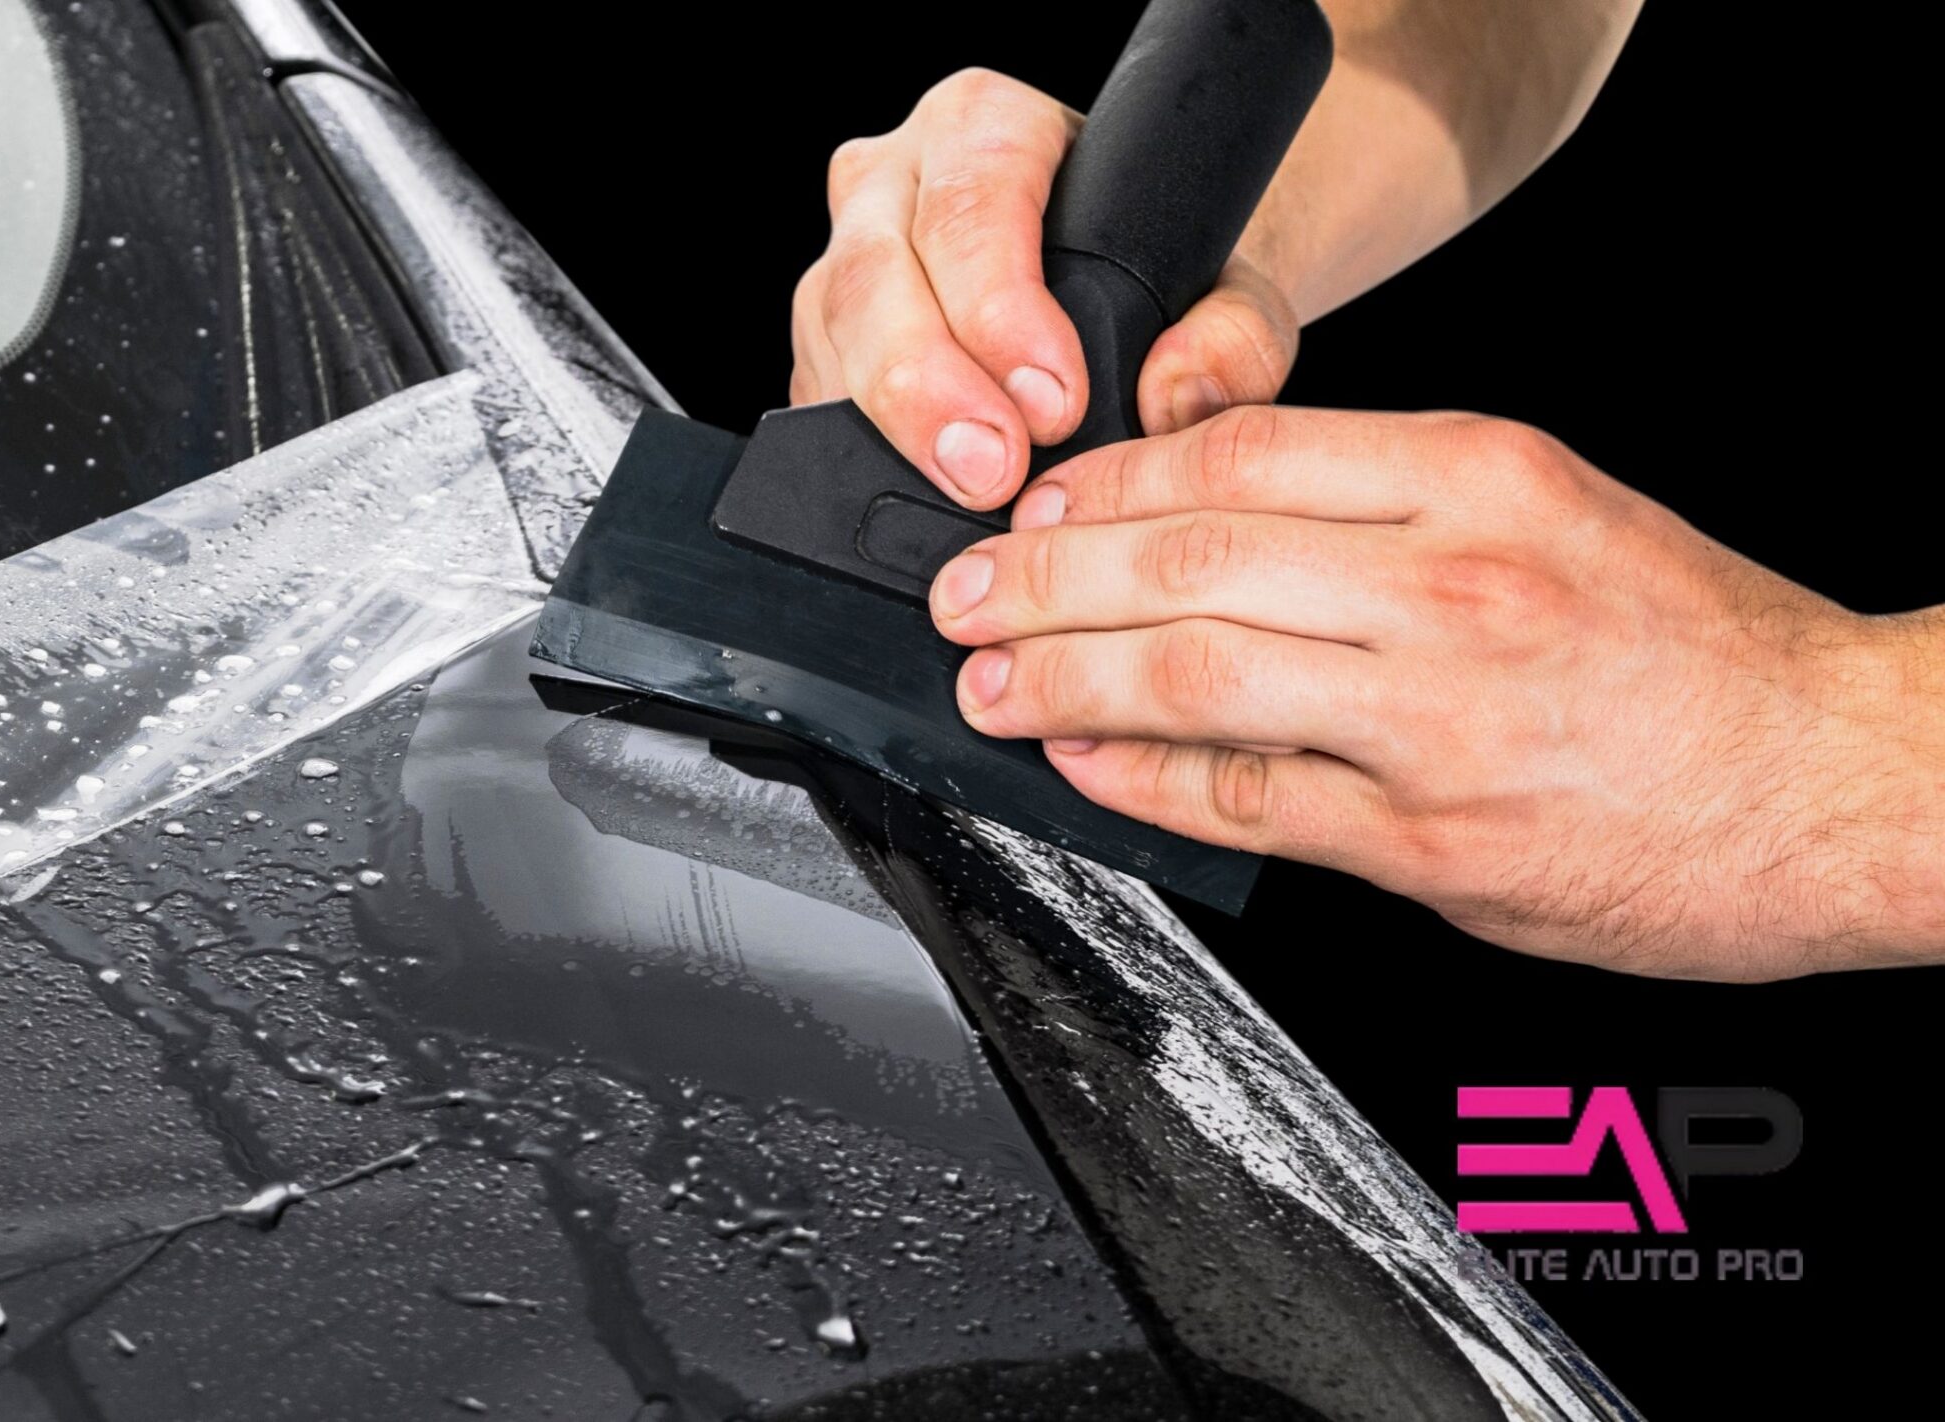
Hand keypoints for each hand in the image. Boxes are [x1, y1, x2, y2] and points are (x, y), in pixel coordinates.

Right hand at [790, 69, 1299, 507]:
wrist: (1139, 289)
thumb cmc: (1171, 271)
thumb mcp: (1233, 287)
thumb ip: (1236, 334)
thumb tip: (1175, 390)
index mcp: (986, 126)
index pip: (970, 207)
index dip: (999, 312)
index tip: (1053, 403)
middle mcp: (895, 181)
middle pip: (871, 275)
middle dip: (924, 384)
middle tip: (992, 470)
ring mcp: (844, 260)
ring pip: (829, 335)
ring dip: (887, 425)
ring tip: (964, 492)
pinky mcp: (824, 342)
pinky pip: (816, 392)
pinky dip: (861, 448)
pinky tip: (919, 488)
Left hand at [927, 405, 1944, 979]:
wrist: (1851, 776)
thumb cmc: (1709, 652)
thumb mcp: (1560, 514)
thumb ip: (1395, 513)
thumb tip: (1220, 526)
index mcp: (1481, 481)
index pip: (1239, 451)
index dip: (1107, 478)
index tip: (1042, 500)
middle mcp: (1451, 585)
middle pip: (1186, 554)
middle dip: (1043, 575)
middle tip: (967, 591)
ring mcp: (1437, 717)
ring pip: (1193, 673)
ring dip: (1061, 676)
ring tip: (989, 678)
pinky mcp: (1432, 842)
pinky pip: (1247, 802)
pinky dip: (1142, 780)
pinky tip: (1081, 762)